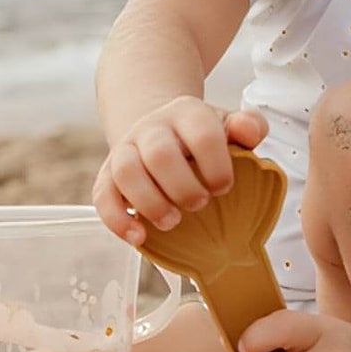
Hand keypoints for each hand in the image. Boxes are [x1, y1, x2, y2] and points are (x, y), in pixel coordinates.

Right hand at [92, 100, 267, 245]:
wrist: (160, 129)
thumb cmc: (200, 137)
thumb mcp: (227, 126)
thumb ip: (248, 125)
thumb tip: (248, 132)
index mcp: (187, 113)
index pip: (201, 132)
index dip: (215, 164)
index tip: (223, 187)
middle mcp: (152, 128)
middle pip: (159, 153)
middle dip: (182, 186)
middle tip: (200, 204)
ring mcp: (126, 149)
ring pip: (125, 171)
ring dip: (150, 202)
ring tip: (171, 222)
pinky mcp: (107, 175)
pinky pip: (102, 195)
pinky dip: (117, 220)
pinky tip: (138, 237)